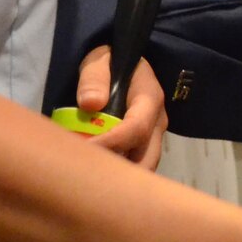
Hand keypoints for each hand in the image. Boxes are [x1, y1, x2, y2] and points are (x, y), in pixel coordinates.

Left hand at [73, 45, 166, 169]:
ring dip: (120, 180)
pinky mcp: (143, 148)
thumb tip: (90, 104)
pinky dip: (118, 178)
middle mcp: (157, 123)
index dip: (111, 143)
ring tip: (90, 181)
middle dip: (120, 175)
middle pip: (146, 159)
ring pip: (143, 169)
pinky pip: (135, 169)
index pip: (136, 128)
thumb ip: (93, 79)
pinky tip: (95, 179)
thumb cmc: (109, 63)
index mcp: (149, 99)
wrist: (120, 65)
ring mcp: (153, 138)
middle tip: (87, 178)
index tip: (84, 152)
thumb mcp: (98, 61)